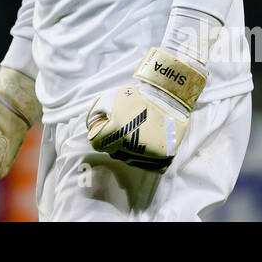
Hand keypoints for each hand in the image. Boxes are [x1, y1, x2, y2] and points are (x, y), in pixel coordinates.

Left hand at [84, 47, 206, 172]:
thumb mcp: (111, 98)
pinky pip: (146, 164)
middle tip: (123, 127)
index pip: (97, 143)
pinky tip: (144, 144)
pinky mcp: (163, 159)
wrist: (169, 97)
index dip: (100, 133)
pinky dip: (143, 157)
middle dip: (114, 141)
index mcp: (117, 132)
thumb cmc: (138, 97)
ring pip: (129, 160)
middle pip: (113, 152)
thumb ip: (97, 113)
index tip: (106, 126)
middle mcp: (133, 147)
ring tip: (136, 133)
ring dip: (128, 149)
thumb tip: (92, 126)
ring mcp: (149, 155)